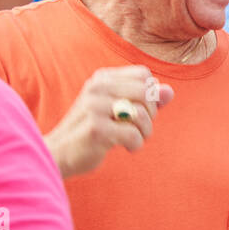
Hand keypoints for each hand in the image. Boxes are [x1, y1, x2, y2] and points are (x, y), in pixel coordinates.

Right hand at [43, 66, 174, 178]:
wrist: (57, 154)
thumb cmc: (92, 132)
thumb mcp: (118, 111)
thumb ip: (145, 100)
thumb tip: (170, 91)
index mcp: (102, 79)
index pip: (144, 75)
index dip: (150, 94)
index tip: (140, 110)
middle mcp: (97, 88)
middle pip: (146, 92)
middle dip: (151, 114)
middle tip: (140, 128)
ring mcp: (94, 107)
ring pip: (142, 114)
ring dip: (145, 132)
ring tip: (134, 139)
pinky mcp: (96, 129)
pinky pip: (133, 134)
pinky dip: (136, 144)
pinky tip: (125, 147)